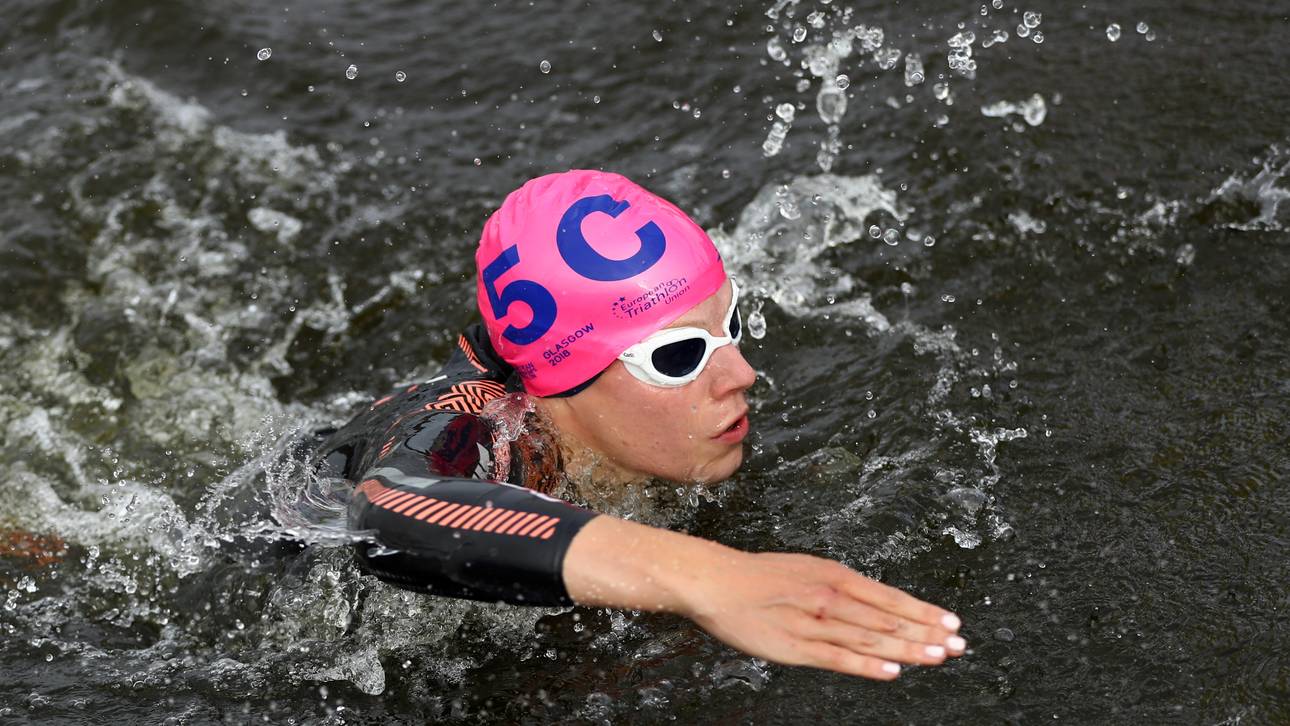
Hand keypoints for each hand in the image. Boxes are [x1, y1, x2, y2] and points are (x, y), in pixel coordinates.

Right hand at [563, 516, 964, 678]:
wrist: (715, 581)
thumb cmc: (758, 577)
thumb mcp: (805, 570)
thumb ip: (838, 589)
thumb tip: (872, 603)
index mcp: (834, 575)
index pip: (888, 596)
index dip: (921, 611)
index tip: (951, 623)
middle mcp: (830, 597)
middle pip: (887, 618)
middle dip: (926, 632)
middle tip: (959, 645)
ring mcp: (815, 622)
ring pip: (870, 637)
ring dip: (907, 648)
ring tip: (939, 657)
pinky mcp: (796, 646)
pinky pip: (837, 658)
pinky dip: (867, 664)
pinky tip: (892, 670)